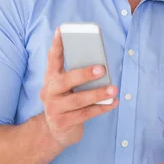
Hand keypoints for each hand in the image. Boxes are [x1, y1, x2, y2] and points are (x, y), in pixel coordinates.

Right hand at [39, 28, 118, 147]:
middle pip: (66, 81)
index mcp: (51, 78)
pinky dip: (101, 108)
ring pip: (79, 100)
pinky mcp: (63, 123)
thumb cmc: (67, 101)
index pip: (52, 58)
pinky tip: (113, 103)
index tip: (62, 30)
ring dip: (98, 94)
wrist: (53, 132)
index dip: (57, 44)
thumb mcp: (67, 87)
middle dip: (85, 74)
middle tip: (102, 69)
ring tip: (114, 89)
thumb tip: (101, 68)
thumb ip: (77, 76)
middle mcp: (49, 92)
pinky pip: (85, 114)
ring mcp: (54, 109)